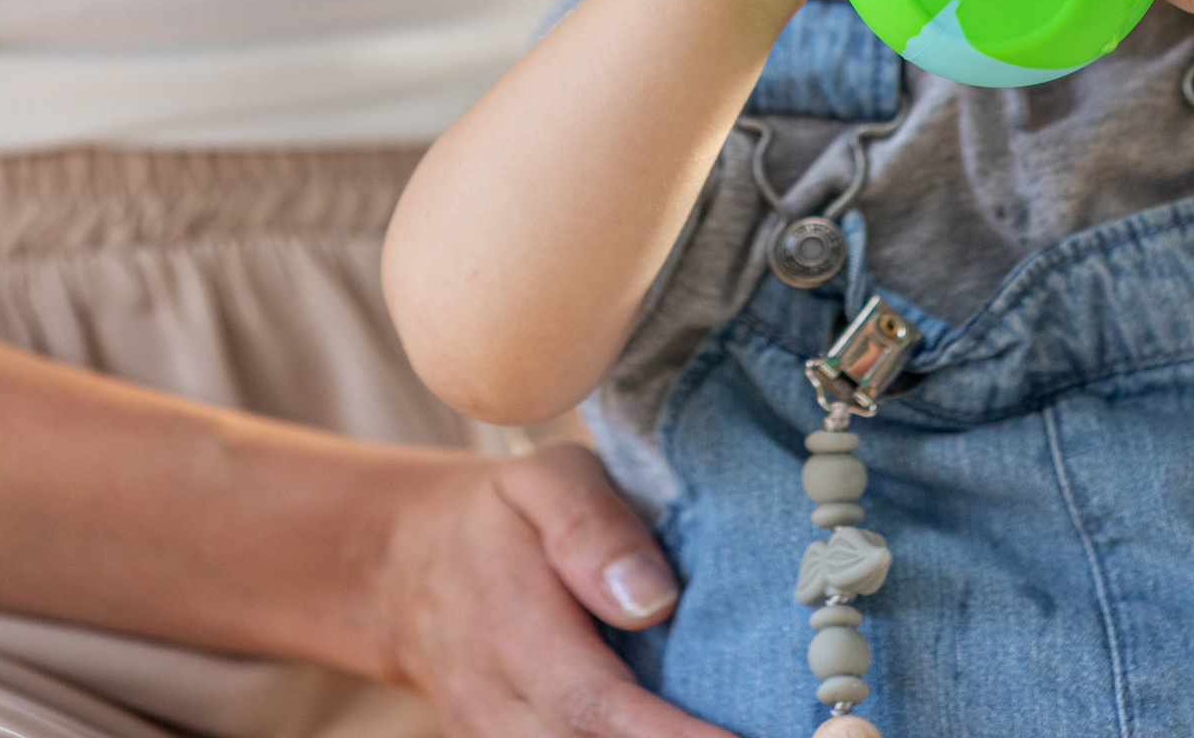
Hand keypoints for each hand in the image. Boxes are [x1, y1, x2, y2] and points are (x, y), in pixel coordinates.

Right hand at [379, 444, 734, 737]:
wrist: (409, 566)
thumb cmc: (502, 512)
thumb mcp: (546, 481)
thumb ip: (595, 529)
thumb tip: (656, 601)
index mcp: (512, 627)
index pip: (595, 705)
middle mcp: (497, 702)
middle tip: (785, 737)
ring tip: (738, 730)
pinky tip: (682, 731)